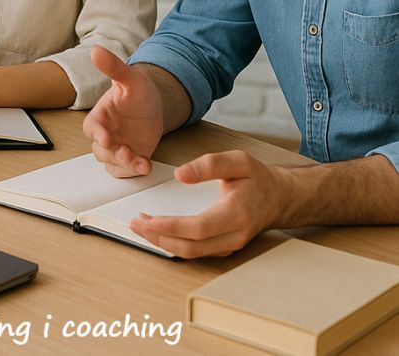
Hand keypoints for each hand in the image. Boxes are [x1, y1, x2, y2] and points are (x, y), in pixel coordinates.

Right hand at [82, 46, 163, 176]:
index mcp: (101, 116)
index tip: (106, 137)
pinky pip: (126, 171)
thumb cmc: (138, 91)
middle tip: (125, 152)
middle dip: (111, 154)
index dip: (96, 133)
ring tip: (137, 161)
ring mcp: (117, 147)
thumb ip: (113, 67)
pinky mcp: (130, 157)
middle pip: (100, 150)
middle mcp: (106, 134)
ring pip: (111, 163)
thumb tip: (96, 50)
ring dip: (122, 165)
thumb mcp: (129, 78)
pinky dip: (134, 171)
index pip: (91, 128)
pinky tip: (146, 165)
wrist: (155, 105)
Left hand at [130, 150, 282, 257]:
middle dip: (159, 237)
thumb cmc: (258, 178)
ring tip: (140, 227)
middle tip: (135, 223)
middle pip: (191, 247)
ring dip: (163, 243)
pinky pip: (196, 252)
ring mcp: (230, 245)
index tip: (146, 219)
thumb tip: (180, 175)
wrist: (280, 198)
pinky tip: (158, 232)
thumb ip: (208, 165)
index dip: (169, 227)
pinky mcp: (225, 248)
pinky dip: (174, 244)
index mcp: (236, 214)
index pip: (197, 228)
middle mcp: (233, 235)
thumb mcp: (237, 161)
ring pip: (192, 253)